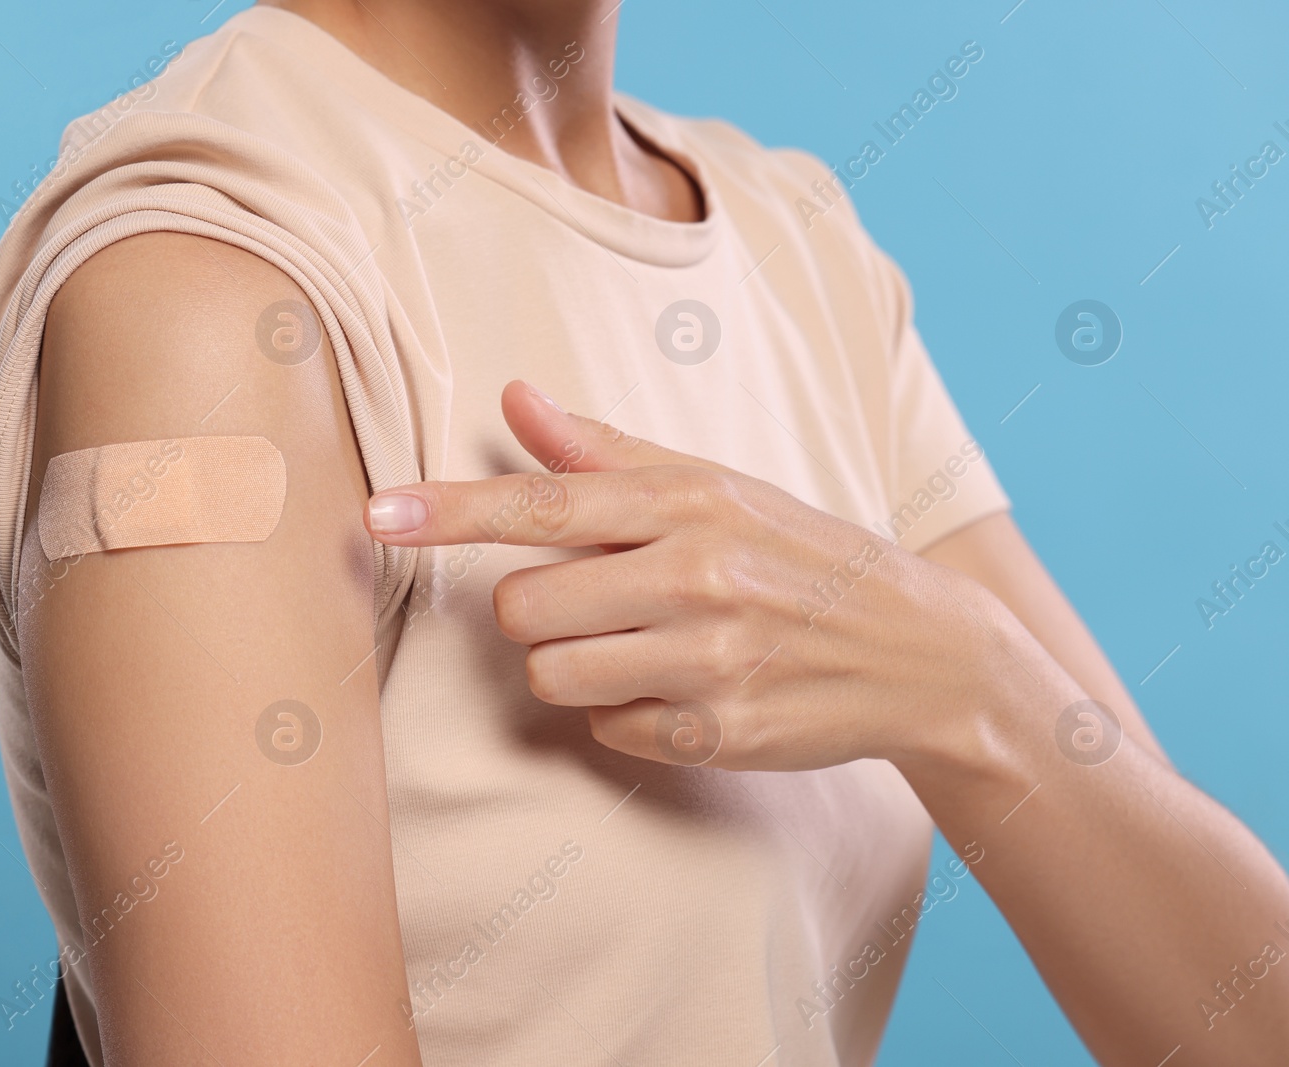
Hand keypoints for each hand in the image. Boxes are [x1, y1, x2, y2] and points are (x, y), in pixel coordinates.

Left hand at [363, 381, 1017, 772]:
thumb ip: (607, 451)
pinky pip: (607, 731)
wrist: (919, 648)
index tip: (376, 514)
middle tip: (597, 605)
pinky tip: (678, 693)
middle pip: (524, 607)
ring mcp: (712, 658)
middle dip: (539, 612)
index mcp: (687, 501)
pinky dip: (624, 717)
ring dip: (572, 668)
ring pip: (553, 674)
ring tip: (636, 650)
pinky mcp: (723, 733)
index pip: (544, 500)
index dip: (450, 511)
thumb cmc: (797, 554)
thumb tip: (515, 396)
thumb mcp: (716, 488)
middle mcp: (698, 574)